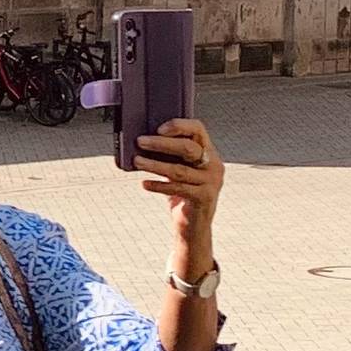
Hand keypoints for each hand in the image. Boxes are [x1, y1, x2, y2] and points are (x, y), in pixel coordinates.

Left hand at [135, 118, 223, 235]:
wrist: (194, 225)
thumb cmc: (183, 193)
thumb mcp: (179, 170)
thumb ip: (170, 156)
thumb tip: (144, 141)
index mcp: (208, 152)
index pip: (198, 129)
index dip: (179, 125)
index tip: (158, 128)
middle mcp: (214, 164)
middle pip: (188, 148)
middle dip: (161, 144)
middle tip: (140, 141)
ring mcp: (211, 182)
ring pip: (179, 170)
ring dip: (155, 165)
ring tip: (137, 161)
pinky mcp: (205, 198)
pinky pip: (178, 189)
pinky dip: (159, 185)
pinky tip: (145, 183)